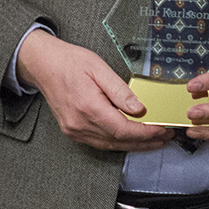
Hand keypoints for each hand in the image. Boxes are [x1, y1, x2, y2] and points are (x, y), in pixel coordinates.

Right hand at [17, 29, 174, 151]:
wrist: (43, 65)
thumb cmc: (69, 62)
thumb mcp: (98, 68)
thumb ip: (120, 91)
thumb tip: (139, 109)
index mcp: (88, 107)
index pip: (123, 129)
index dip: (145, 133)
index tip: (162, 129)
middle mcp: (80, 124)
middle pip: (119, 141)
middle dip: (145, 142)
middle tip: (165, 137)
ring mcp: (74, 130)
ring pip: (110, 145)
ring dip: (134, 145)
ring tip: (154, 140)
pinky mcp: (72, 132)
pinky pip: (100, 143)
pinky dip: (118, 142)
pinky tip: (130, 139)